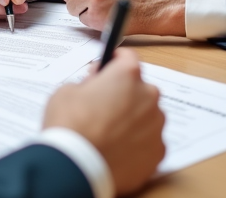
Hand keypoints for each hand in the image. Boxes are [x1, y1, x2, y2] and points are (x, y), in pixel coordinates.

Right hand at [44, 49, 164, 194]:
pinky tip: (118, 150)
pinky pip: (149, 142)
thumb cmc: (70, 125)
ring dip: (133, 119)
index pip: (128, 57)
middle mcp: (148, 96)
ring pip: (147, 116)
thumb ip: (88, 83)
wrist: (76, 167)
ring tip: (110, 133)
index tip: (107, 68)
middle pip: (140, 89)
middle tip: (103, 107)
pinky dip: (137, 144)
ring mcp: (156, 126)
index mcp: (127, 75)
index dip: (114, 61)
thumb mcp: (67, 91)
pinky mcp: (158, 152)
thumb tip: (96, 87)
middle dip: (124, 94)